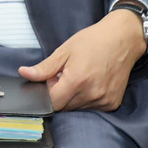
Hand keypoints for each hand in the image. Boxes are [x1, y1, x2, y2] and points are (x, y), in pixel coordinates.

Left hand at [17, 10, 146, 112]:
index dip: (47, 93)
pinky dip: (87, 98)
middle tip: (65, 75)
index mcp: (77, 81)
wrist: (122, 39)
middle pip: (65, 107)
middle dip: (60, 94)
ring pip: (78, 108)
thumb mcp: (65, 50)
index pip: (53, 102)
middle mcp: (91, 95)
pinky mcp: (112, 103)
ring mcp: (104, 101)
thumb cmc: (93, 41)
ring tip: (79, 76)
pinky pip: (92, 107)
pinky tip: (91, 82)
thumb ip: (44, 68)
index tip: (50, 81)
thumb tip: (24, 73)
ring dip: (73, 97)